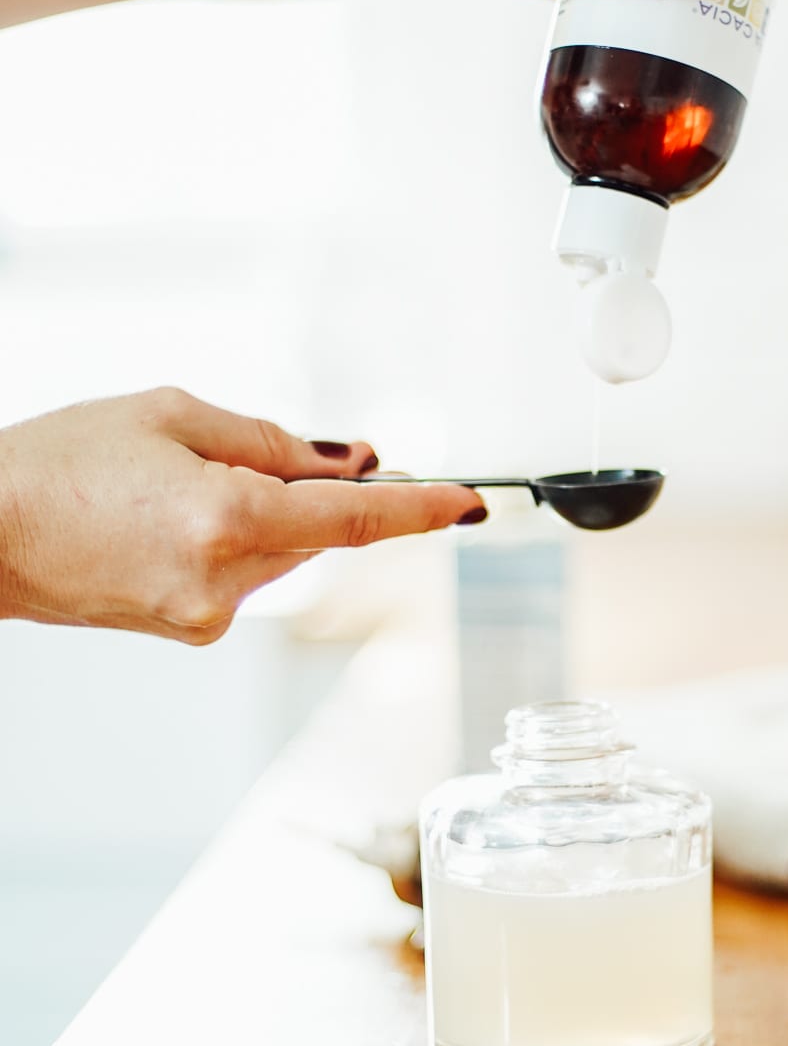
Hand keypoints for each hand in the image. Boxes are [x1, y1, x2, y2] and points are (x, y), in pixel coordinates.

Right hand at [0, 388, 485, 644]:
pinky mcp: (190, 630)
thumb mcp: (169, 415)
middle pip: (316, 531)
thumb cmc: (58, 463)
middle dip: (310, 489)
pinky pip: (244, 575)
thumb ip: (270, 440)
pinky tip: (168, 519)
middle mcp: (225, 580)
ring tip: (175, 485)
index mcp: (226, 518)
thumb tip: (350, 461)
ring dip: (264, 513)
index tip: (470, 504)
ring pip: (282, 553)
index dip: (419, 509)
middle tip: (259, 451)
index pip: (352, 519)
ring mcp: (207, 616)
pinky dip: (233, 539)